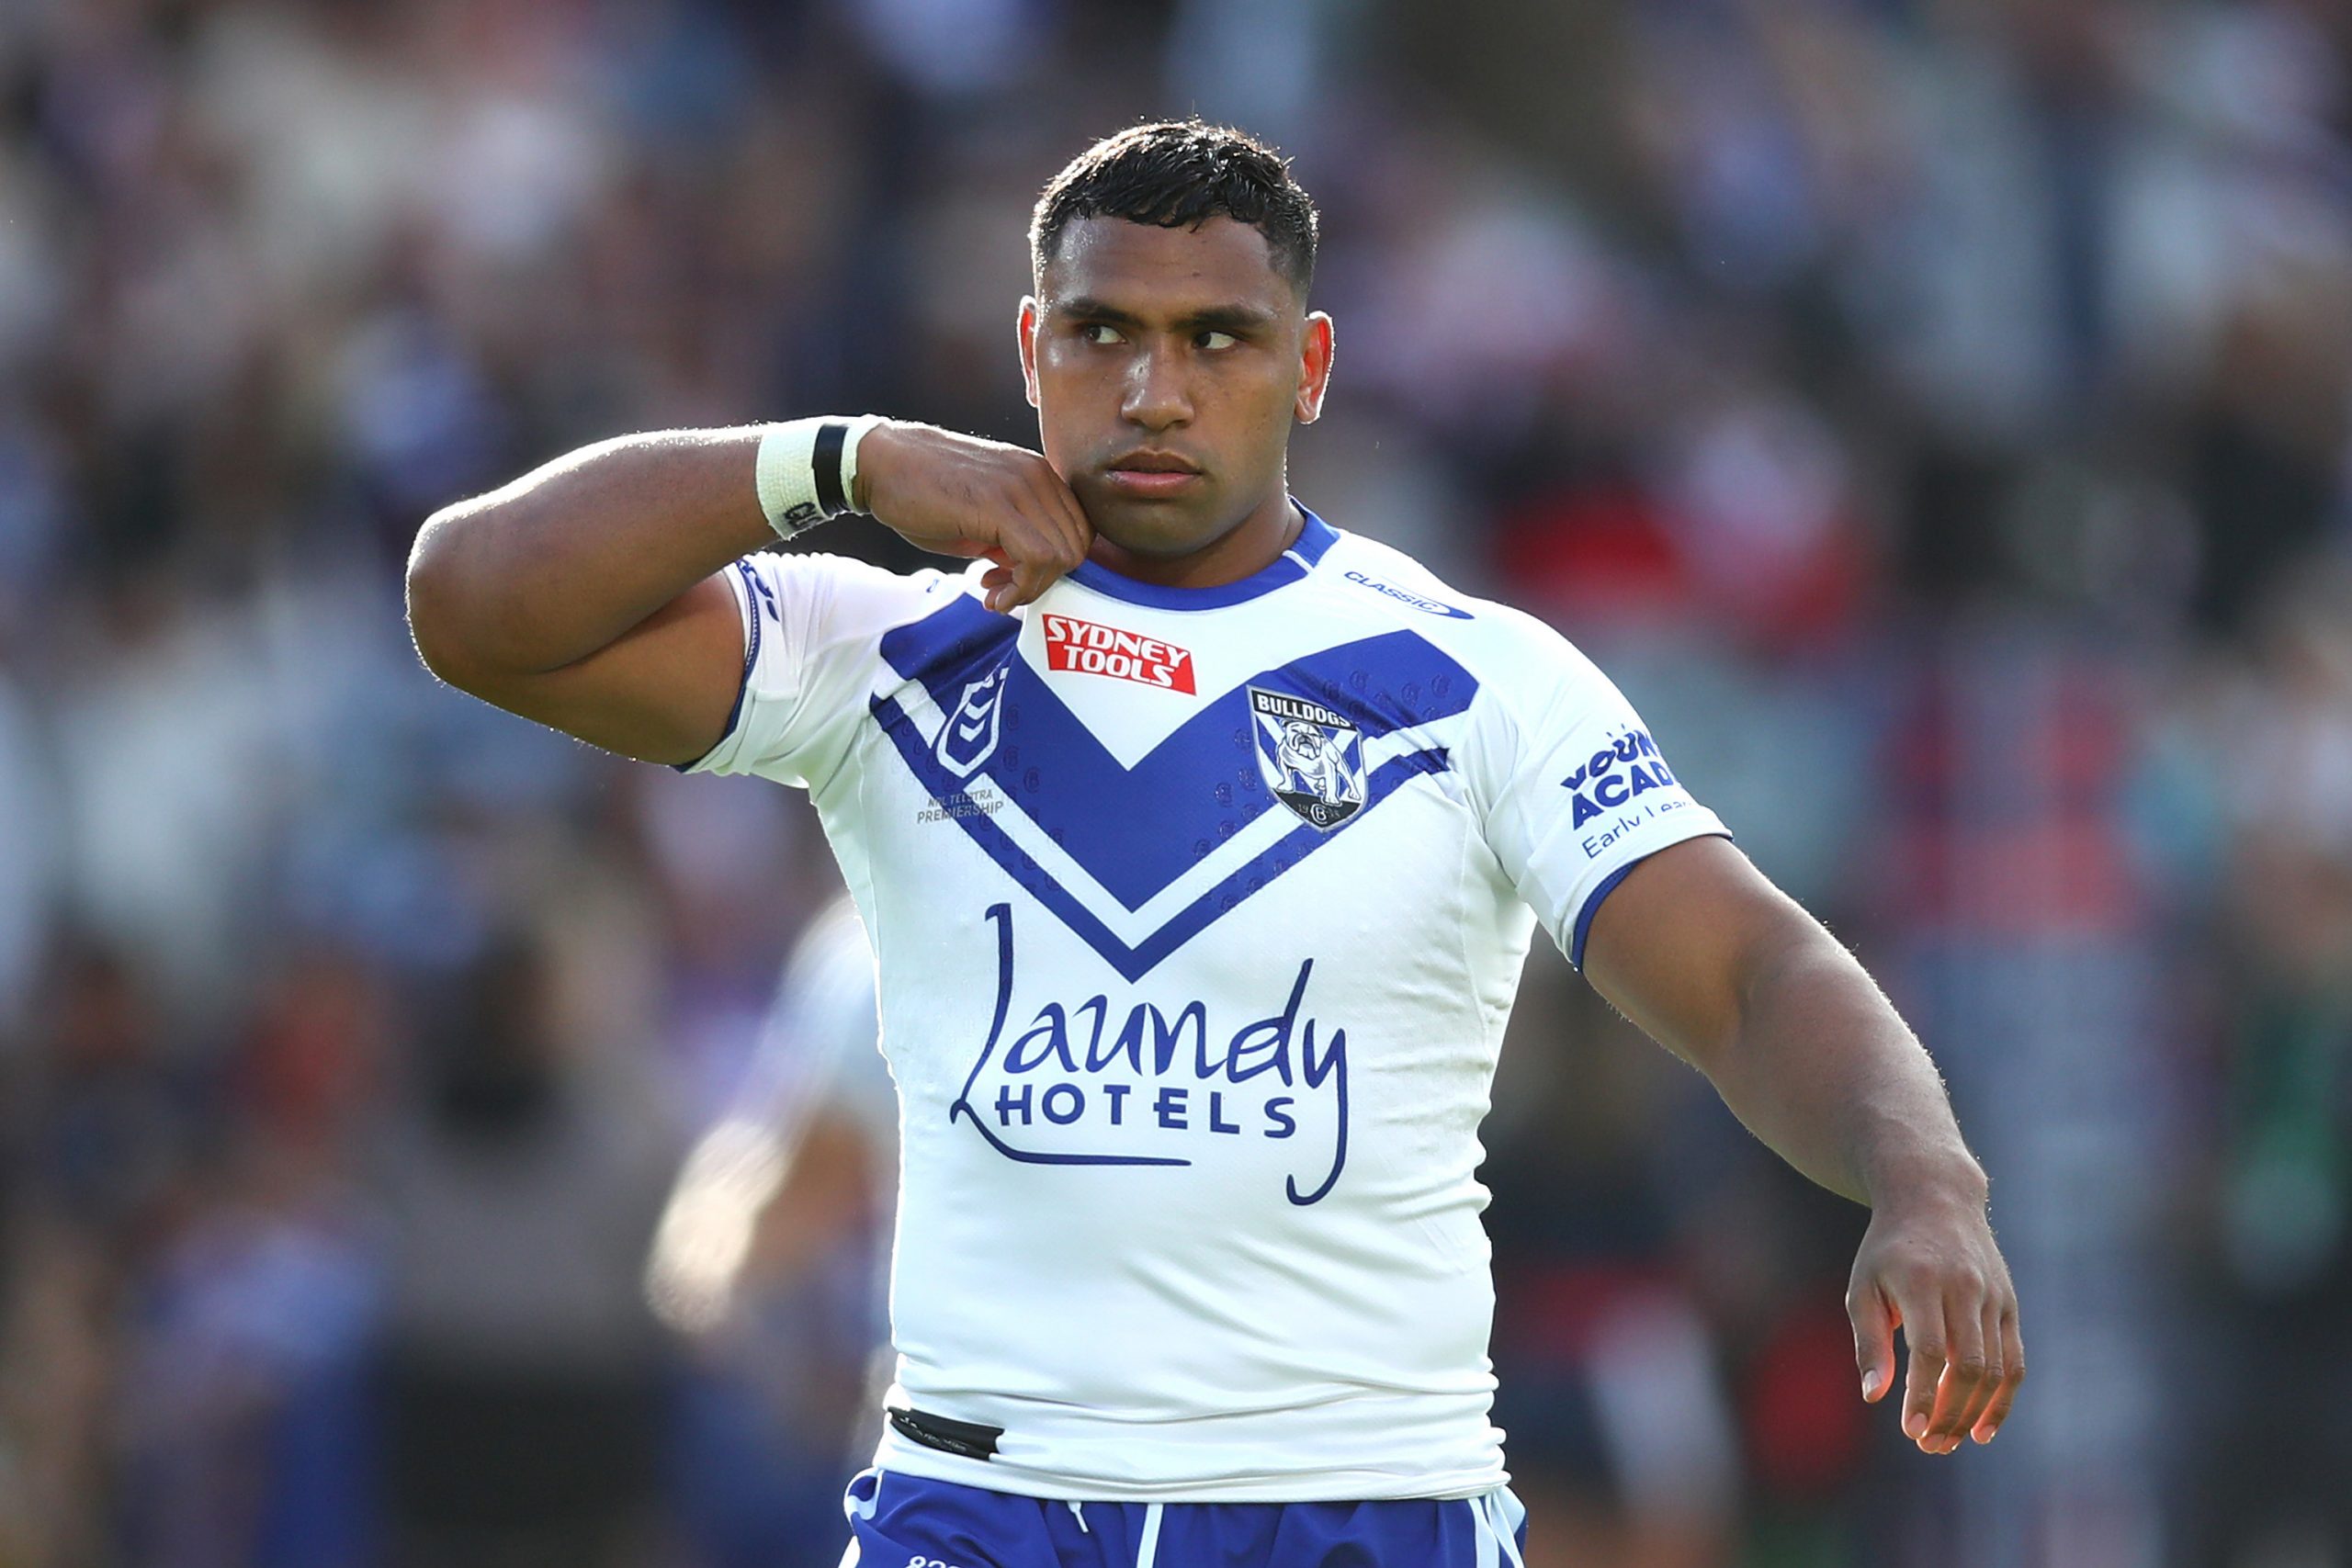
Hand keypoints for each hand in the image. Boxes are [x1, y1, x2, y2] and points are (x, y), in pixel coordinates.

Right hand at [855, 421, 1091, 611]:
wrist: (878, 463)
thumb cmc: (921, 491)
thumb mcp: (980, 516)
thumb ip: (1013, 538)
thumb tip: (1031, 572)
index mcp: (1038, 475)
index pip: (1079, 531)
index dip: (1054, 567)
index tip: (1013, 579)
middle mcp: (1038, 476)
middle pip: (1077, 547)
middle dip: (1044, 582)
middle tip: (1002, 591)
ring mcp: (1020, 487)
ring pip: (1061, 556)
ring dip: (1029, 589)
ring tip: (993, 593)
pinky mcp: (998, 505)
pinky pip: (1036, 559)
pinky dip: (1020, 589)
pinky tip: (990, 593)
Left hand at [1847, 1185, 2022, 1453]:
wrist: (1934, 1197)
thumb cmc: (1888, 1249)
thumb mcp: (1863, 1286)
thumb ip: (1869, 1342)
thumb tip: (1874, 1397)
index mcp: (1923, 1281)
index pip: (1930, 1351)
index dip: (1924, 1396)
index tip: (1911, 1430)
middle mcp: (1965, 1287)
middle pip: (1967, 1366)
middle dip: (1949, 1414)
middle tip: (1929, 1446)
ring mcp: (1993, 1296)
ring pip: (1995, 1368)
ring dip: (1974, 1413)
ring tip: (1948, 1442)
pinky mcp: (2010, 1304)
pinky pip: (2014, 1360)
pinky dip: (2002, 1398)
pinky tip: (1982, 1429)